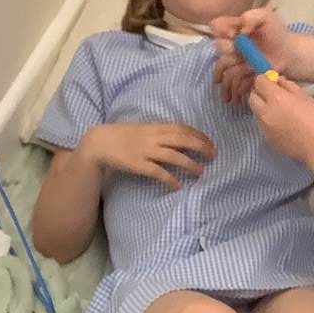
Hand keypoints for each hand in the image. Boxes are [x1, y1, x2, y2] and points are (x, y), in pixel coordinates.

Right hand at [80, 122, 214, 190]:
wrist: (100, 142)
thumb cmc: (123, 136)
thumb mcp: (143, 129)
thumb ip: (160, 133)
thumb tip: (180, 139)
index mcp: (155, 127)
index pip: (183, 129)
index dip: (199, 136)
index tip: (210, 143)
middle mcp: (153, 138)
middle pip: (183, 140)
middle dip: (201, 147)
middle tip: (213, 155)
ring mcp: (146, 151)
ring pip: (174, 156)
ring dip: (190, 164)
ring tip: (200, 172)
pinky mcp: (138, 165)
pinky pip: (158, 172)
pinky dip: (170, 179)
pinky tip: (178, 186)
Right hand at [213, 7, 298, 104]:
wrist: (289, 54)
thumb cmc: (277, 33)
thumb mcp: (266, 17)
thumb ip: (252, 17)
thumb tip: (241, 31)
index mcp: (234, 27)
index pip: (216, 25)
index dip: (222, 30)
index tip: (234, 35)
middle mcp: (230, 44)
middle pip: (220, 48)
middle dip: (229, 54)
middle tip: (241, 58)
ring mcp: (234, 60)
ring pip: (224, 69)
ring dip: (226, 81)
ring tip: (232, 93)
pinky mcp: (241, 74)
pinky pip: (232, 82)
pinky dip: (234, 90)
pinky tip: (237, 98)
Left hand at [248, 73, 313, 164]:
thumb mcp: (304, 96)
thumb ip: (287, 85)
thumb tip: (277, 80)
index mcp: (276, 98)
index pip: (259, 82)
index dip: (264, 79)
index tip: (271, 81)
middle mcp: (266, 112)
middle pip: (252, 97)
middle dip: (259, 92)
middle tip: (272, 94)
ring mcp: (264, 127)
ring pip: (255, 111)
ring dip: (262, 107)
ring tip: (278, 110)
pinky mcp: (266, 138)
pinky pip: (261, 124)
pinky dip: (266, 120)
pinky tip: (281, 123)